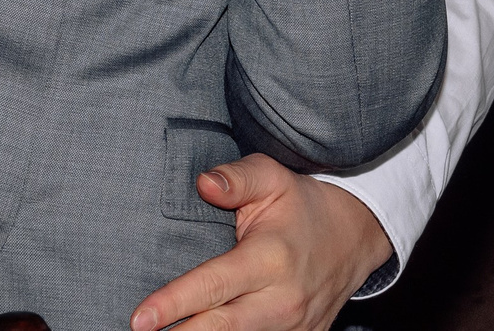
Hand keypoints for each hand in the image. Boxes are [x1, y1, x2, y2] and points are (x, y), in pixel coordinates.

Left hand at [129, 155, 391, 330]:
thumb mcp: (273, 178)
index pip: (213, 285)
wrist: (353, 237)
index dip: (173, 303)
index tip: (140, 318)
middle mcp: (282, 300)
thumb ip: (237, 178)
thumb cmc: (303, 206)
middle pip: (221, 329)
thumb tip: (203, 183)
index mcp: (270, 258)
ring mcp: (292, 327)